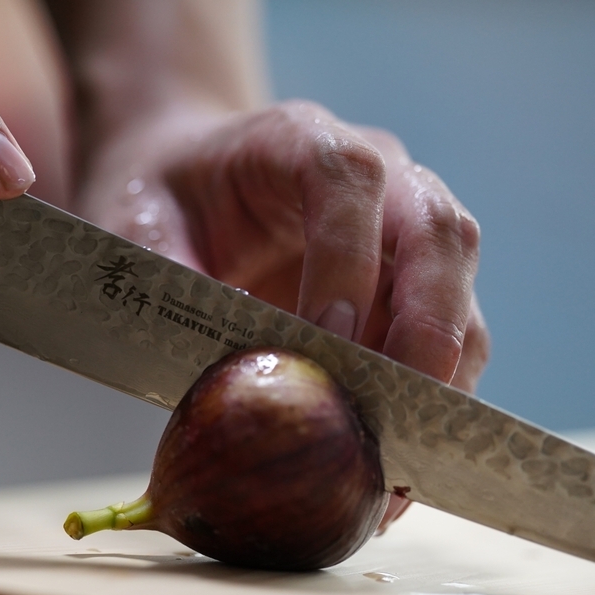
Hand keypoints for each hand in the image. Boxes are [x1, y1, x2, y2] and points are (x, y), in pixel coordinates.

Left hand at [78, 101, 489, 527]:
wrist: (181, 186)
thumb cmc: (160, 201)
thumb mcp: (136, 228)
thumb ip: (174, 283)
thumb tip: (237, 368)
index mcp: (300, 141)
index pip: (350, 179)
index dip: (348, 257)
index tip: (325, 335)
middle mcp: (378, 177)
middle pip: (438, 232)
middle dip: (427, 324)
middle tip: (396, 406)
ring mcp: (404, 231)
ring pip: (459, 291)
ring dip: (443, 372)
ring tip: (404, 452)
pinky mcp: (411, 288)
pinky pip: (449, 338)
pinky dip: (432, 396)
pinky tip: (398, 453)